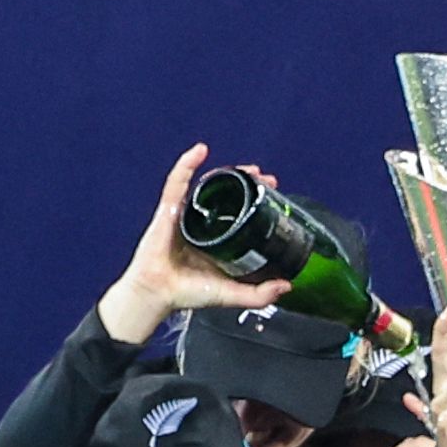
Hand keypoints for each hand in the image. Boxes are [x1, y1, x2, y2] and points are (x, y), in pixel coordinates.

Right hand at [104, 143, 299, 344]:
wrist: (159, 293)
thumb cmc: (187, 293)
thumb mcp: (231, 294)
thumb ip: (259, 294)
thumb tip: (286, 286)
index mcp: (216, 239)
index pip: (239, 210)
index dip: (256, 198)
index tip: (274, 192)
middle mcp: (201, 224)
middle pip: (225, 193)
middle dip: (246, 181)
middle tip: (265, 178)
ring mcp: (185, 214)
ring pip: (206, 184)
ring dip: (226, 171)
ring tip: (247, 168)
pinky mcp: (168, 209)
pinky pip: (177, 182)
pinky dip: (186, 164)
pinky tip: (200, 151)